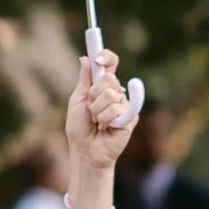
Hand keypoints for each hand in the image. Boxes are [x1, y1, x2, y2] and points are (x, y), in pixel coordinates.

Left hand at [65, 48, 133, 175]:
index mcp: (102, 86)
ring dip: (97, 111)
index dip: (107, 57)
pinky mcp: (130, 118)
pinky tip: (106, 127)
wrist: (84, 150)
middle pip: (109, 78)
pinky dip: (106, 118)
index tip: (98, 59)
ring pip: (111, 95)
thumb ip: (84, 80)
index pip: (111, 63)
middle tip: (91, 110)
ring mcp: (124, 105)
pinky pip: (117, 109)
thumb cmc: (79, 128)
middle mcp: (116, 93)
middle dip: (94, 95)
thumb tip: (86, 58)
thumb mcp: (77, 100)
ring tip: (97, 123)